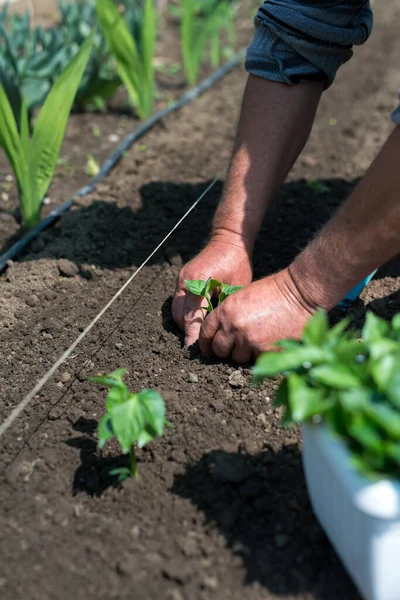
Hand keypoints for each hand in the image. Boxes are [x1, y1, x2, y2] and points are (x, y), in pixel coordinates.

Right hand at [172, 234, 252, 346]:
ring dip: (184, 324)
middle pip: (180, 315)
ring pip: (176, 310)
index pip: (193, 315)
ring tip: (196, 339)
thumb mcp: (236, 287)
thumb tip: (221, 332)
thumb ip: (224, 307)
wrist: (228, 240)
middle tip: (197, 348)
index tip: (195, 348)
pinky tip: (195, 324)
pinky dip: (184, 315)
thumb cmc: (237, 263)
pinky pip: (178, 303)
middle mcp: (185, 281)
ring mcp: (181, 280)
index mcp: (199, 282)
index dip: (193, 334)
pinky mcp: (181, 280)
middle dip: (187, 332)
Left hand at [199, 269, 314, 362]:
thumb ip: (229, 315)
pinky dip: (261, 356)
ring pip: (238, 358)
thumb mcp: (243, 297)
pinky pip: (256, 361)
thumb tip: (222, 333)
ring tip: (259, 341)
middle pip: (220, 350)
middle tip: (237, 346)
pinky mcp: (265, 352)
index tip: (208, 350)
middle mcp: (233, 327)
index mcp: (226, 311)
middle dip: (226, 350)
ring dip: (245, 354)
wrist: (300, 295)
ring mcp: (249, 341)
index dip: (206, 344)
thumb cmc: (275, 292)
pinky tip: (269, 344)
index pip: (207, 333)